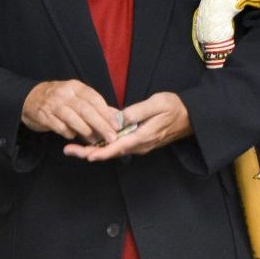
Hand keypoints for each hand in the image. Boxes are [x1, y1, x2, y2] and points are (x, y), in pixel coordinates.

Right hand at [22, 80, 119, 145]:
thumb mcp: (76, 97)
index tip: (117, 125)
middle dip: (101, 125)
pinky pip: (60, 127)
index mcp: (75, 87)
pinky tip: (73, 136)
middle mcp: (64, 93)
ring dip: (85, 131)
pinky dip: (68, 133)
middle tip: (111, 137)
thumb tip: (115, 116)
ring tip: (94, 140)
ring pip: (73, 119)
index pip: (95, 99)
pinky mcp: (44, 116)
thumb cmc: (59, 99)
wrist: (30, 99)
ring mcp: (53, 104)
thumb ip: (95, 106)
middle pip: (86, 110)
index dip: (107, 113)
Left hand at [64, 92, 190, 161]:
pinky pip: (118, 146)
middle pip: (110, 152)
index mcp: (142, 137)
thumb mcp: (157, 104)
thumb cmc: (175, 108)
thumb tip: (118, 118)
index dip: (99, 152)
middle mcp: (139, 145)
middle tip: (68, 150)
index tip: (84, 154)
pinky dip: (104, 145)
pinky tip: (92, 140)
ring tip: (73, 147)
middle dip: (88, 152)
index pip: (117, 147)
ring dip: (93, 149)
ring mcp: (139, 145)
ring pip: (112, 150)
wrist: (191, 117)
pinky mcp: (138, 141)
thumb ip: (137, 112)